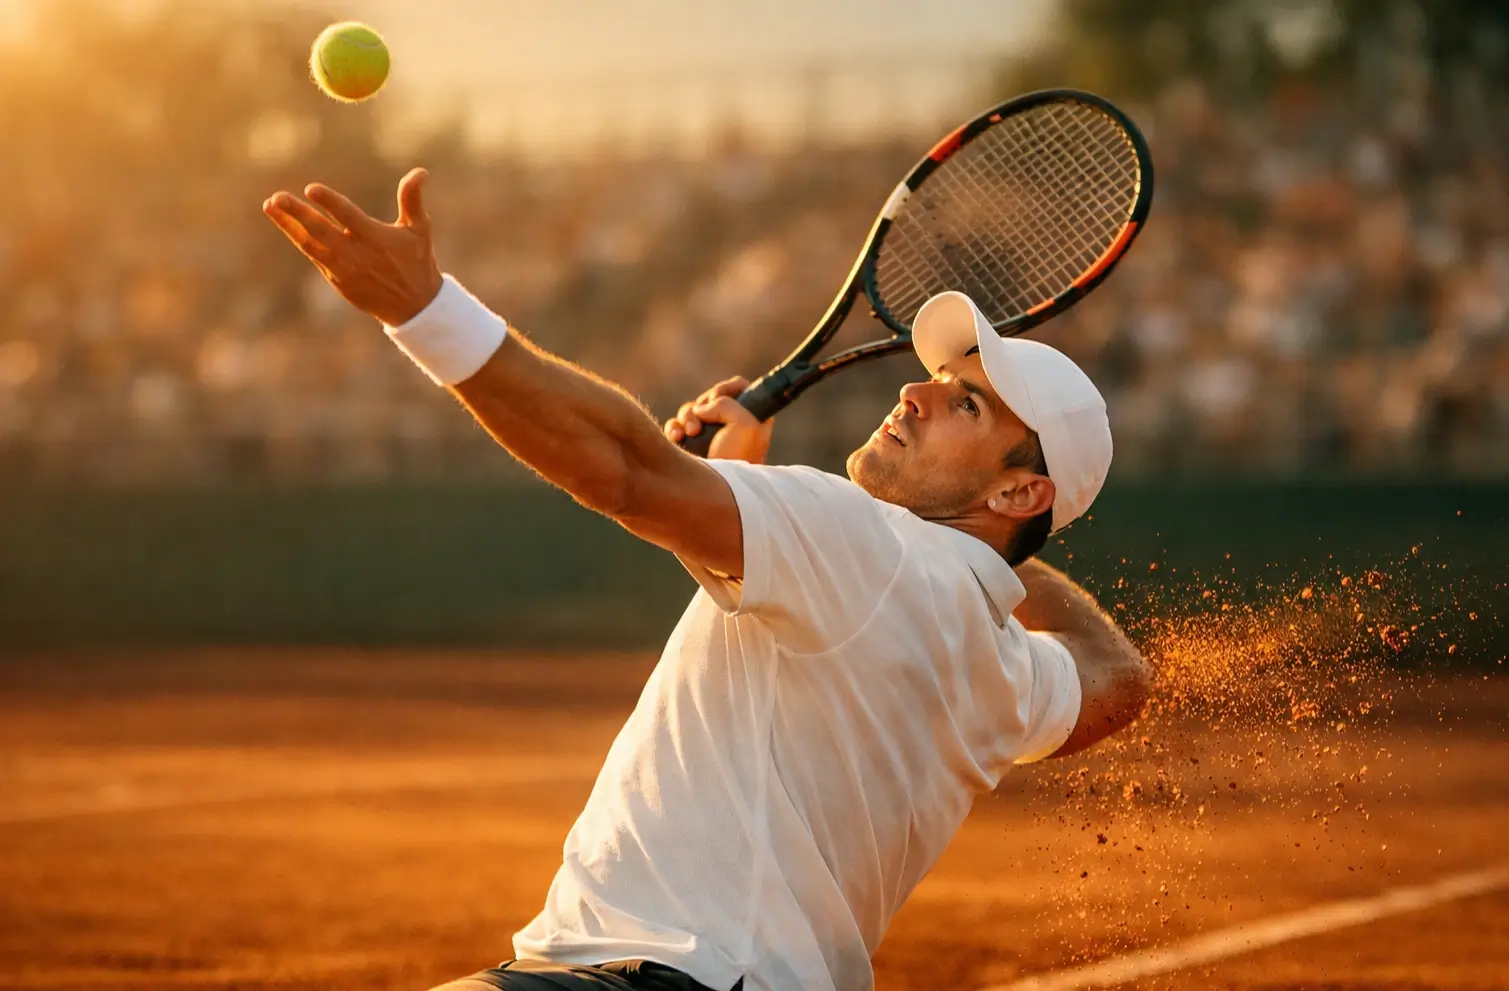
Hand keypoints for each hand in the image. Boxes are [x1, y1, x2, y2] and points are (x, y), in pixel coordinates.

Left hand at [263, 167, 443, 326]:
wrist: (413, 307)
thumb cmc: (417, 261)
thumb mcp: (420, 229)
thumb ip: (412, 199)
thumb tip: (420, 172)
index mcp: (376, 239)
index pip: (348, 217)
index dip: (329, 202)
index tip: (311, 190)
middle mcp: (356, 255)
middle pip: (321, 231)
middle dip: (297, 214)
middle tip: (276, 198)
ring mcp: (343, 269)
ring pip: (310, 244)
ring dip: (288, 224)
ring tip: (270, 206)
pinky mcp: (336, 280)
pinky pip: (313, 255)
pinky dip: (298, 238)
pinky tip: (285, 223)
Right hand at [664, 376, 773, 463]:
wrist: (714, 491)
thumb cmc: (736, 460)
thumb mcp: (746, 425)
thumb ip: (728, 403)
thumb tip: (703, 408)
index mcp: (752, 418)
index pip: (740, 387)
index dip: (727, 388)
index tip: (718, 398)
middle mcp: (730, 424)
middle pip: (711, 396)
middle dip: (703, 404)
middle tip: (704, 418)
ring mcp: (708, 436)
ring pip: (691, 410)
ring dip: (687, 417)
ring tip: (691, 432)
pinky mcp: (689, 445)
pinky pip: (676, 425)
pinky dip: (674, 428)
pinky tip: (678, 437)